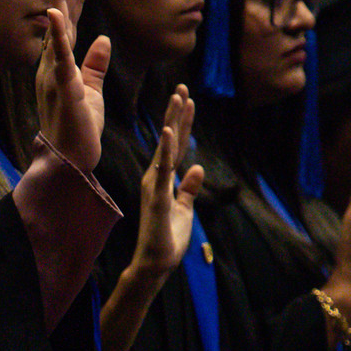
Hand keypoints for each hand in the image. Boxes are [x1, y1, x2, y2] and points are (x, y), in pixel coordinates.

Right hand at [35, 0, 108, 169]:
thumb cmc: (78, 129)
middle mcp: (52, 69)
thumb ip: (95, 65)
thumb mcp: (92, 92)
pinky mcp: (63, 88)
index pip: (68, 28)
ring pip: (56, 34)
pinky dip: (56, 35)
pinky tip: (53, 14)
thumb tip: (103, 39)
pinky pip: (59, 58)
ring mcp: (54, 77)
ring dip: (57, 4)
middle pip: (60, 24)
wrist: (70, 162)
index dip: (75, 2)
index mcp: (60, 69)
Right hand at [129, 87, 203, 281]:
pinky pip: (162, 168)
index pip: (176, 146)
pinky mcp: (158, 196)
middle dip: (176, 114)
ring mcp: (155, 185)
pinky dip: (165, 149)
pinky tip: (167, 131)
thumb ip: (188, 188)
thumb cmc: (168, 239)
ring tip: (177, 98)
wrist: (155, 263)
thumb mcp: (184, 209)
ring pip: (166, 148)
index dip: (182, 123)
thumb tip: (196, 168)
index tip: (187, 100)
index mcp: (163, 179)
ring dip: (171, 123)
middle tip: (181, 88)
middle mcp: (156, 177)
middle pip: (170, 140)